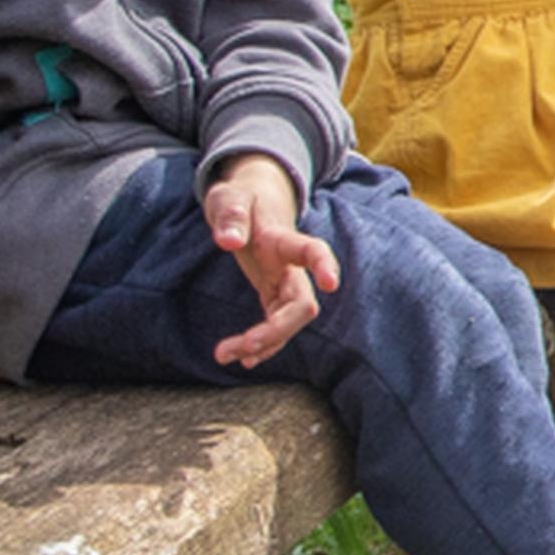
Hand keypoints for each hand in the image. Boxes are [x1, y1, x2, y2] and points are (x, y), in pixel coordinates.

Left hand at [206, 152, 338, 367]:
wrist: (251, 201)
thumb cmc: (240, 197)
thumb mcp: (229, 198)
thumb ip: (231, 215)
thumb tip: (228, 242)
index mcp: (283, 239)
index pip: (311, 250)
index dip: (324, 266)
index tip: (331, 284)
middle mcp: (291, 266)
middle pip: (302, 304)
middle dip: (278, 330)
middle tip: (244, 347)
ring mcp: (285, 283)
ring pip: (288, 322)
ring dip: (264, 343)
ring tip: (224, 355)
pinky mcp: (274, 294)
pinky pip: (276, 325)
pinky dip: (262, 344)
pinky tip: (241, 358)